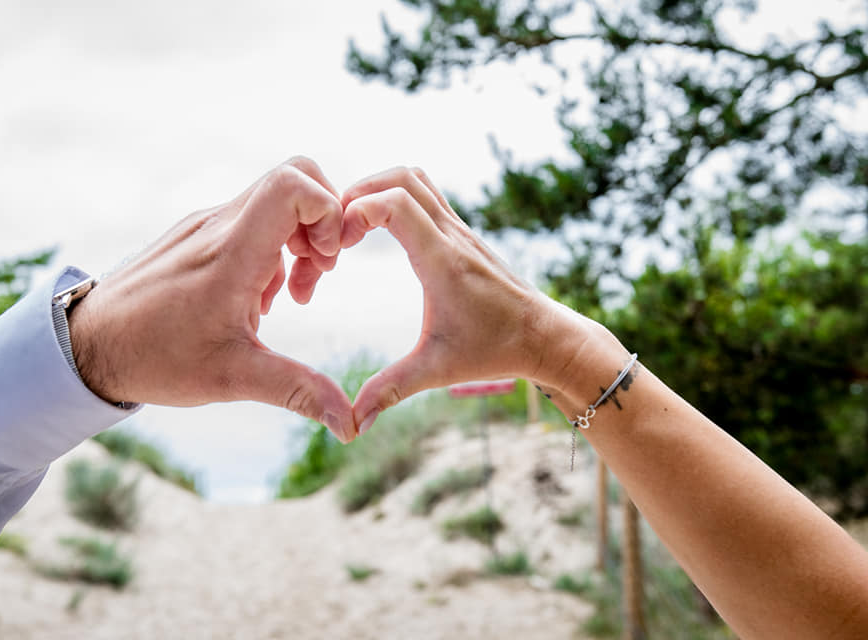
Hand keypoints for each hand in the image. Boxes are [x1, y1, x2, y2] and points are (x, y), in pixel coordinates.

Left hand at [69, 157, 355, 441]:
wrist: (85, 345)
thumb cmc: (154, 358)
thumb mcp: (233, 379)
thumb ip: (298, 391)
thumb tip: (350, 424)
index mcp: (232, 252)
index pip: (294, 184)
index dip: (328, 212)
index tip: (326, 262)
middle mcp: (218, 225)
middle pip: (294, 176)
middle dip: (323, 222)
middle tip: (319, 272)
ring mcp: (204, 225)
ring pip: (273, 199)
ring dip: (298, 238)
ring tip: (292, 295)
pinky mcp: (195, 234)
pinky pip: (249, 219)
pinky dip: (271, 247)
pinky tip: (258, 297)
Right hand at [341, 167, 606, 433]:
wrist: (545, 336)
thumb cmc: (495, 351)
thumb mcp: (437, 370)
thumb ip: (391, 391)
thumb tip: (353, 424)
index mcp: (442, 261)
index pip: (395, 202)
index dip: (357, 210)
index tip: (338, 244)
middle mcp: (452, 235)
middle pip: (402, 175)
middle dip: (359, 190)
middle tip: (335, 227)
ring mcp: (460, 228)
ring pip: (416, 177)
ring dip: (379, 187)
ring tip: (352, 224)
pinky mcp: (462, 232)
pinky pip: (425, 194)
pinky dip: (395, 196)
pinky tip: (378, 230)